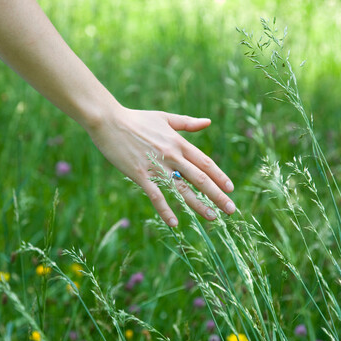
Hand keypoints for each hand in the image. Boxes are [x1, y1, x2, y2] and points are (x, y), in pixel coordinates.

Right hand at [88, 106, 235, 226]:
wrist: (109, 121)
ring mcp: (156, 166)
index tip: (231, 189)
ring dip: (198, 204)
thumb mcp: (165, 118)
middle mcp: (172, 155)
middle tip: (231, 209)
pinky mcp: (140, 174)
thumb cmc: (136, 119)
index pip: (205, 163)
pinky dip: (165, 209)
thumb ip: (187, 123)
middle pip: (199, 178)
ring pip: (182, 189)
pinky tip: (174, 223)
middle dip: (217, 195)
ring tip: (212, 217)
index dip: (219, 177)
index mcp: (179, 142)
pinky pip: (156, 195)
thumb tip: (208, 122)